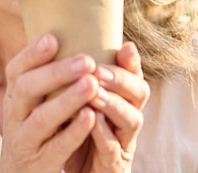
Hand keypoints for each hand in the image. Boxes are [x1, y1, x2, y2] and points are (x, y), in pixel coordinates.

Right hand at [0, 33, 100, 172]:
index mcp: (14, 97)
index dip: (32, 54)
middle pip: (26, 89)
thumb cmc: (34, 132)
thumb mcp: (31, 105)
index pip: (16, 70)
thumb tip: (64, 37)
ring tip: (91, 84)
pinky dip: (73, 132)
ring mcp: (24, 140)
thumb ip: (46, 78)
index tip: (53, 38)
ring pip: (40, 118)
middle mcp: (14, 116)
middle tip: (86, 61)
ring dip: (66, 100)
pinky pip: (56, 147)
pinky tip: (91, 118)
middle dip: (56, 73)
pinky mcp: (38, 163)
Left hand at [66, 42, 149, 171]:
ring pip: (130, 119)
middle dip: (119, 79)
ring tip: (94, 92)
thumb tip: (59, 38)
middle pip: (139, 93)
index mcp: (121, 98)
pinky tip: (92, 121)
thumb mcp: (77, 100)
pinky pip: (113, 149)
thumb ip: (77, 75)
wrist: (77, 172)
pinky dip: (103, 133)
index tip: (124, 46)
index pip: (133, 74)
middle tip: (96, 70)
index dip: (132, 62)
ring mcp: (123, 141)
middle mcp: (128, 116)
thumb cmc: (77, 131)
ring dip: (112, 104)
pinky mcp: (113, 164)